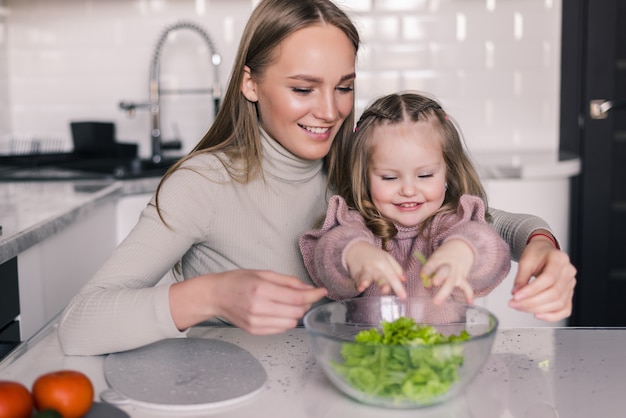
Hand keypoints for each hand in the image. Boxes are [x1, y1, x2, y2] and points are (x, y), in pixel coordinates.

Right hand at [169, 269, 327, 333]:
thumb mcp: (263, 273)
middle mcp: (259, 308)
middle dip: (305, 304)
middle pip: (296, 312)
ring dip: (296, 313)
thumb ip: (288, 281)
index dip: (313, 295)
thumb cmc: (238, 281)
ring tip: (289, 303)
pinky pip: (281, 329)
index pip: (296, 298)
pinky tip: (279, 311)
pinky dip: (286, 320)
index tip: (322, 291)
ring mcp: (256, 322)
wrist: (216, 295)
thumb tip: (308, 288)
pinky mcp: (255, 331)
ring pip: (291, 322)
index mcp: (261, 290)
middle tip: (304, 295)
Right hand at [345, 241, 406, 297]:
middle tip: (385, 290)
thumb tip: (404, 280)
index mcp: (384, 263)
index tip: (403, 297)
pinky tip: (359, 287)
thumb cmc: (374, 255)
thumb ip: (397, 269)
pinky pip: (357, 280)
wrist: (356, 247)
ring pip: (365, 276)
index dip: (398, 288)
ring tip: (364, 285)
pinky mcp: (355, 274)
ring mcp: (364, 270)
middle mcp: (374, 267)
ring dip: (365, 281)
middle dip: (383, 283)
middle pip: (380, 277)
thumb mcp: (387, 258)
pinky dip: (358, 283)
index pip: (393, 277)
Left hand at [421, 239, 474, 303]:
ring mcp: (456, 272)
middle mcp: (448, 265)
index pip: (432, 264)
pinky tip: (469, 302)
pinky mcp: (463, 278)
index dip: (427, 270)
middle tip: (434, 283)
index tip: (422, 275)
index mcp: (438, 259)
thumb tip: (426, 285)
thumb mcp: (434, 258)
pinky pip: (467, 286)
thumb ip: (430, 271)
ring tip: (437, 302)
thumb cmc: (443, 256)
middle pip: (444, 272)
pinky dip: (469, 294)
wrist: (461, 248)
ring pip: (452, 281)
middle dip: (440, 277)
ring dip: (445, 291)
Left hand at [509, 234, 575, 320]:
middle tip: (514, 304)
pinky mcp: (569, 294)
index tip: (516, 296)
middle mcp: (568, 272)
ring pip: (558, 303)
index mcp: (559, 259)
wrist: (544, 252)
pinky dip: (552, 316)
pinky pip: (565, 310)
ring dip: (537, 309)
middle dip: (531, 302)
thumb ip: (521, 277)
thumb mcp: (525, 260)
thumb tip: (516, 293)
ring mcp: (571, 284)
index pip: (548, 278)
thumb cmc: (537, 253)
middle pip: (554, 293)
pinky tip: (537, 315)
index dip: (531, 290)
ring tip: (520, 307)